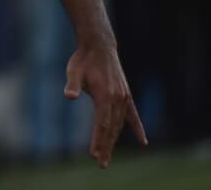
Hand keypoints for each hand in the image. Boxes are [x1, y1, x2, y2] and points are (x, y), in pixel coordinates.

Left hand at [65, 40, 146, 167]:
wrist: (99, 46)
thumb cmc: (83, 60)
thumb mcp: (74, 71)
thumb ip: (72, 85)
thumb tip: (68, 96)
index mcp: (104, 95)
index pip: (101, 124)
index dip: (98, 140)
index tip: (94, 155)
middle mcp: (117, 99)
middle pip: (111, 128)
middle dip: (106, 147)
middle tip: (101, 164)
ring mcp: (124, 98)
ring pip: (120, 125)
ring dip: (114, 141)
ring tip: (107, 156)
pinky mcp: (126, 95)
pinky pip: (133, 116)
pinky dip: (137, 128)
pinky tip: (143, 141)